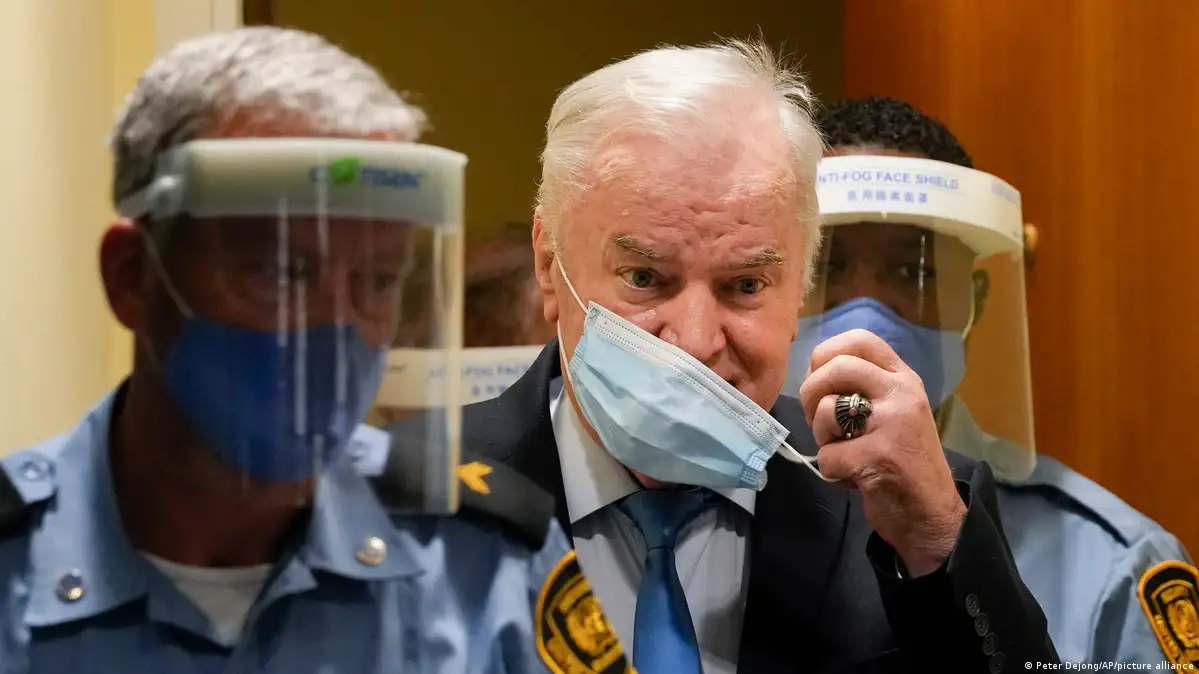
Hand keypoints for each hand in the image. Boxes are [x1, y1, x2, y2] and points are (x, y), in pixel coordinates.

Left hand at [797, 329, 965, 576]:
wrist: (931, 513)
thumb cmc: (903, 460)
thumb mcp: (893, 411)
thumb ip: (863, 388)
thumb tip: (813, 371)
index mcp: (903, 379)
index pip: (860, 340)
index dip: (826, 353)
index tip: (818, 374)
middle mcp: (901, 393)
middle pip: (835, 368)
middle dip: (810, 391)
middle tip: (815, 416)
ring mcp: (892, 423)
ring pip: (827, 411)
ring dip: (821, 437)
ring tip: (844, 451)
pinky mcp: (879, 456)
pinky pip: (827, 455)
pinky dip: (831, 471)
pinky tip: (854, 477)